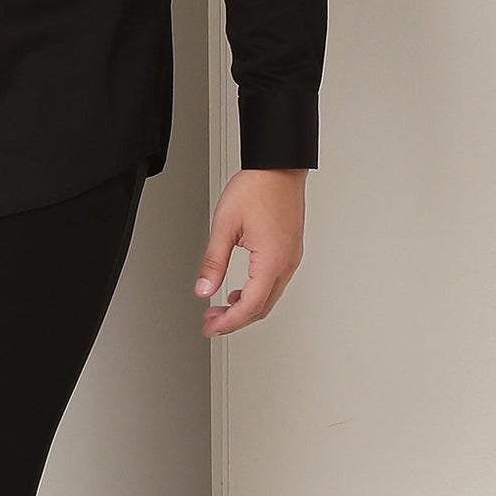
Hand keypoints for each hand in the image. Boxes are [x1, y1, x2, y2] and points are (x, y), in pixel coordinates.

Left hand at [194, 169, 308, 336]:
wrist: (278, 166)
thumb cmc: (257, 188)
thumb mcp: (224, 226)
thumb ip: (213, 262)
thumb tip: (204, 289)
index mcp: (272, 260)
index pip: (250, 305)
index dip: (229, 322)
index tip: (212, 328)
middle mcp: (286, 263)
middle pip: (262, 307)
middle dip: (235, 320)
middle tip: (211, 323)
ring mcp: (291, 257)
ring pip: (269, 297)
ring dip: (245, 308)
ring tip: (220, 309)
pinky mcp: (290, 250)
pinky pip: (274, 282)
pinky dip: (256, 293)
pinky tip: (239, 291)